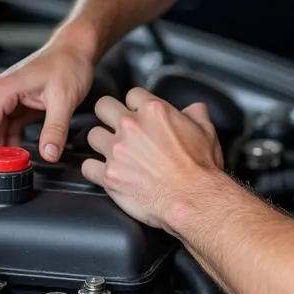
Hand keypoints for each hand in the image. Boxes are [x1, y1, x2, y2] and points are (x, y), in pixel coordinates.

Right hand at [0, 30, 95, 180]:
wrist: (76, 49)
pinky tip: (14, 157)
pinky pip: (6, 128)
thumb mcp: (64, 98)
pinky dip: (8, 143)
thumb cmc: (68, 63)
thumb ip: (55, 129)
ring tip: (1, 173)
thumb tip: (49, 154)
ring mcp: (7, 98)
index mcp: (3, 89)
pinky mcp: (16, 103)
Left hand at [81, 88, 224, 231]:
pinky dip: (95, 170)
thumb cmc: (200, 169)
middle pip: (103, 106)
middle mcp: (131, 127)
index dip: (135, 104)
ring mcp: (117, 151)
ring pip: (92, 135)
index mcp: (154, 111)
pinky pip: (87, 167)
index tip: (137, 113)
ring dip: (101, 143)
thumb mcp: (206, 132)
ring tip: (112, 151)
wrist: (193, 199)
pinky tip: (104, 172)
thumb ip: (196, 114)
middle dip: (108, 115)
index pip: (132, 94)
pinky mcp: (109, 176)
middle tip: (115, 125)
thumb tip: (194, 110)